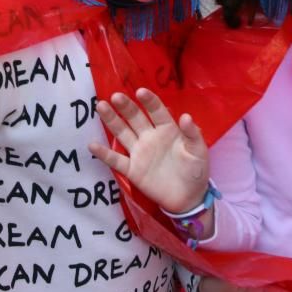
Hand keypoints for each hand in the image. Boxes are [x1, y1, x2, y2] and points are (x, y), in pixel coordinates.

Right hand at [89, 88, 208, 214]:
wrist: (188, 199)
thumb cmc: (196, 171)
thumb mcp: (199, 152)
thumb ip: (192, 134)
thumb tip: (186, 116)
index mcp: (167, 129)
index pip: (157, 111)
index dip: (149, 101)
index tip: (140, 92)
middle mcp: (150, 136)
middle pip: (135, 118)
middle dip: (126, 107)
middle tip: (115, 95)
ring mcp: (139, 152)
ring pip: (123, 133)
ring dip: (112, 120)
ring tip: (101, 106)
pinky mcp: (132, 170)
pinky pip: (116, 160)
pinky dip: (104, 154)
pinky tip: (92, 144)